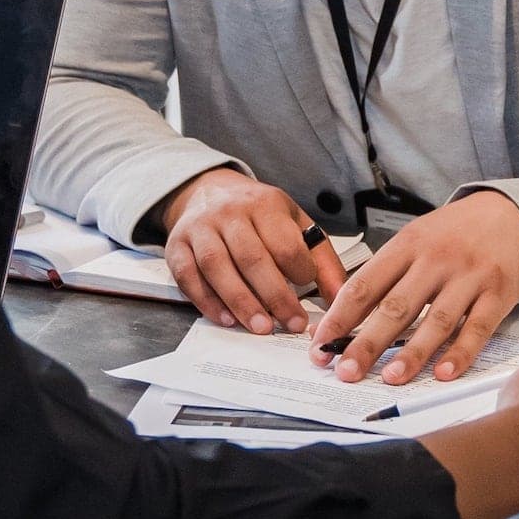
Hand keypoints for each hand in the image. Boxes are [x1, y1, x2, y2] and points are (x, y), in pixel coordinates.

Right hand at [156, 170, 347, 334]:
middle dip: (274, 296)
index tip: (309, 299)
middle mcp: (230, 213)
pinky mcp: (177, 245)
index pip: (284, 243)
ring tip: (260, 327)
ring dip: (240, 301)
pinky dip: (206, 300)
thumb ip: (320, 259)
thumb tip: (341, 297)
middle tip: (292, 324)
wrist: (207, 191)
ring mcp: (200, 228)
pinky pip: (187, 275)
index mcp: (265, 204)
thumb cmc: (257, 215)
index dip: (299, 273)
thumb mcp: (294, 223)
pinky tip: (225, 319)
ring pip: (217, 266)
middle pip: (252, 257)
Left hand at [306, 192, 518, 386]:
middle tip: (346, 371)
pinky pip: (478, 328)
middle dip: (368, 343)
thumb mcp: (412, 242)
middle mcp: (436, 260)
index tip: (320, 345)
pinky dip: (460, 353)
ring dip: (412, 353)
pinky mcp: (499, 293)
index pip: (365, 285)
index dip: (340, 318)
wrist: (507, 213)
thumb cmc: (451, 235)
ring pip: (437, 320)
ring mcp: (469, 276)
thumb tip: (337, 321)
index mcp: (406, 245)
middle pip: (396, 306)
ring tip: (391, 378)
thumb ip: (380, 279)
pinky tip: (443, 373)